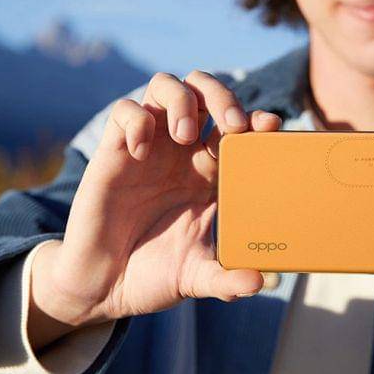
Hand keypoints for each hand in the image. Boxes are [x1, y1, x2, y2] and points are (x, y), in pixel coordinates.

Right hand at [28, 71, 279, 347]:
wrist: (103, 287)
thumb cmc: (154, 274)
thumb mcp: (196, 278)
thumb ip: (226, 280)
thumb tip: (258, 283)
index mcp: (210, 172)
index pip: (239, 126)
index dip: (256, 119)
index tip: (269, 126)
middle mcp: (181, 152)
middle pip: (205, 90)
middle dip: (223, 95)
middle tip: (232, 124)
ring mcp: (148, 146)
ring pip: (166, 85)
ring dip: (182, 98)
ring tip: (184, 134)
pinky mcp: (113, 151)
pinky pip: (125, 111)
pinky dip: (136, 120)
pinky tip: (140, 151)